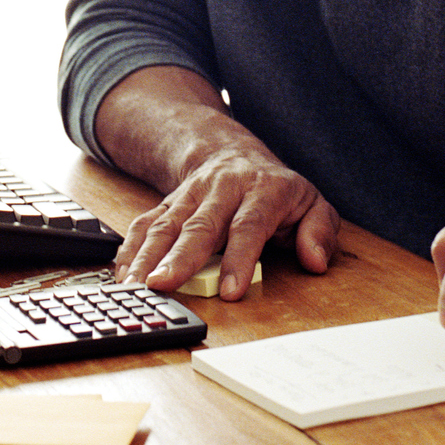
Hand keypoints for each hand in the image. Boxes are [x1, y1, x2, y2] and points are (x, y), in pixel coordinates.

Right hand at [114, 140, 339, 299]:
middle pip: (200, 225)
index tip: (230, 290)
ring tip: (136, 285)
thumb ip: (320, 231)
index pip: (249, 225)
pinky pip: (147, 223)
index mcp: (262, 190)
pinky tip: (123, 272)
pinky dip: (131, 248)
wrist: (232, 153)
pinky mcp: (169, 203)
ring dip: (148, 256)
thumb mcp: (312, 203)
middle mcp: (222, 189)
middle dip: (180, 258)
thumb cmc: (276, 190)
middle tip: (163, 286)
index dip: (240, 258)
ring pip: (167, 224)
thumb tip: (315, 260)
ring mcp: (191, 194)